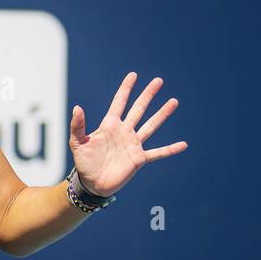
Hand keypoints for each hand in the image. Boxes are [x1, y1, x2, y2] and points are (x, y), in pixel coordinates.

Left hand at [70, 72, 187, 196]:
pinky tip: (183, 144)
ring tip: (173, 102)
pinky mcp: (139, 159)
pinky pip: (158, 153)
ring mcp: (133, 144)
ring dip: (162, 114)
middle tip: (158, 80)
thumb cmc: (84, 163)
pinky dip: (170, 149)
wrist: (92, 184)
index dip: (126, 89)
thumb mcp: (77, 143)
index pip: (119, 102)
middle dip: (148, 95)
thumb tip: (77, 107)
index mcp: (109, 125)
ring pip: (151, 126)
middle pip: (138, 109)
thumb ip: (77, 126)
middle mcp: (124, 131)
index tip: (133, 75)